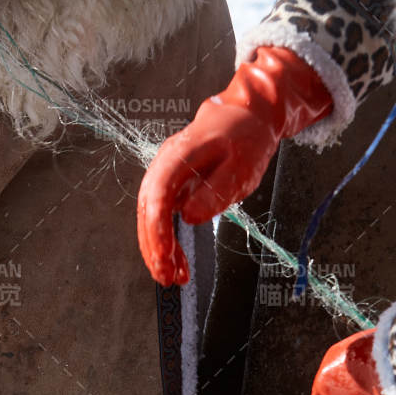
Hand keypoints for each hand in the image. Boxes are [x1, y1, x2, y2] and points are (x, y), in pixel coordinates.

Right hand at [137, 46, 332, 285]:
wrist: (247, 117)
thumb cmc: (246, 139)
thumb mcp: (240, 168)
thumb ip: (214, 193)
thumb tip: (188, 218)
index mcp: (179, 153)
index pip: (159, 194)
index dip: (158, 228)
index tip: (165, 255)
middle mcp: (164, 163)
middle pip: (148, 209)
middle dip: (154, 247)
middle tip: (167, 277)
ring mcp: (164, 174)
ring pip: (150, 217)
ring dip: (158, 249)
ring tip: (173, 277)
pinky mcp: (170, 186)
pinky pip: (161, 216)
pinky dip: (167, 241)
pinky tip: (177, 262)